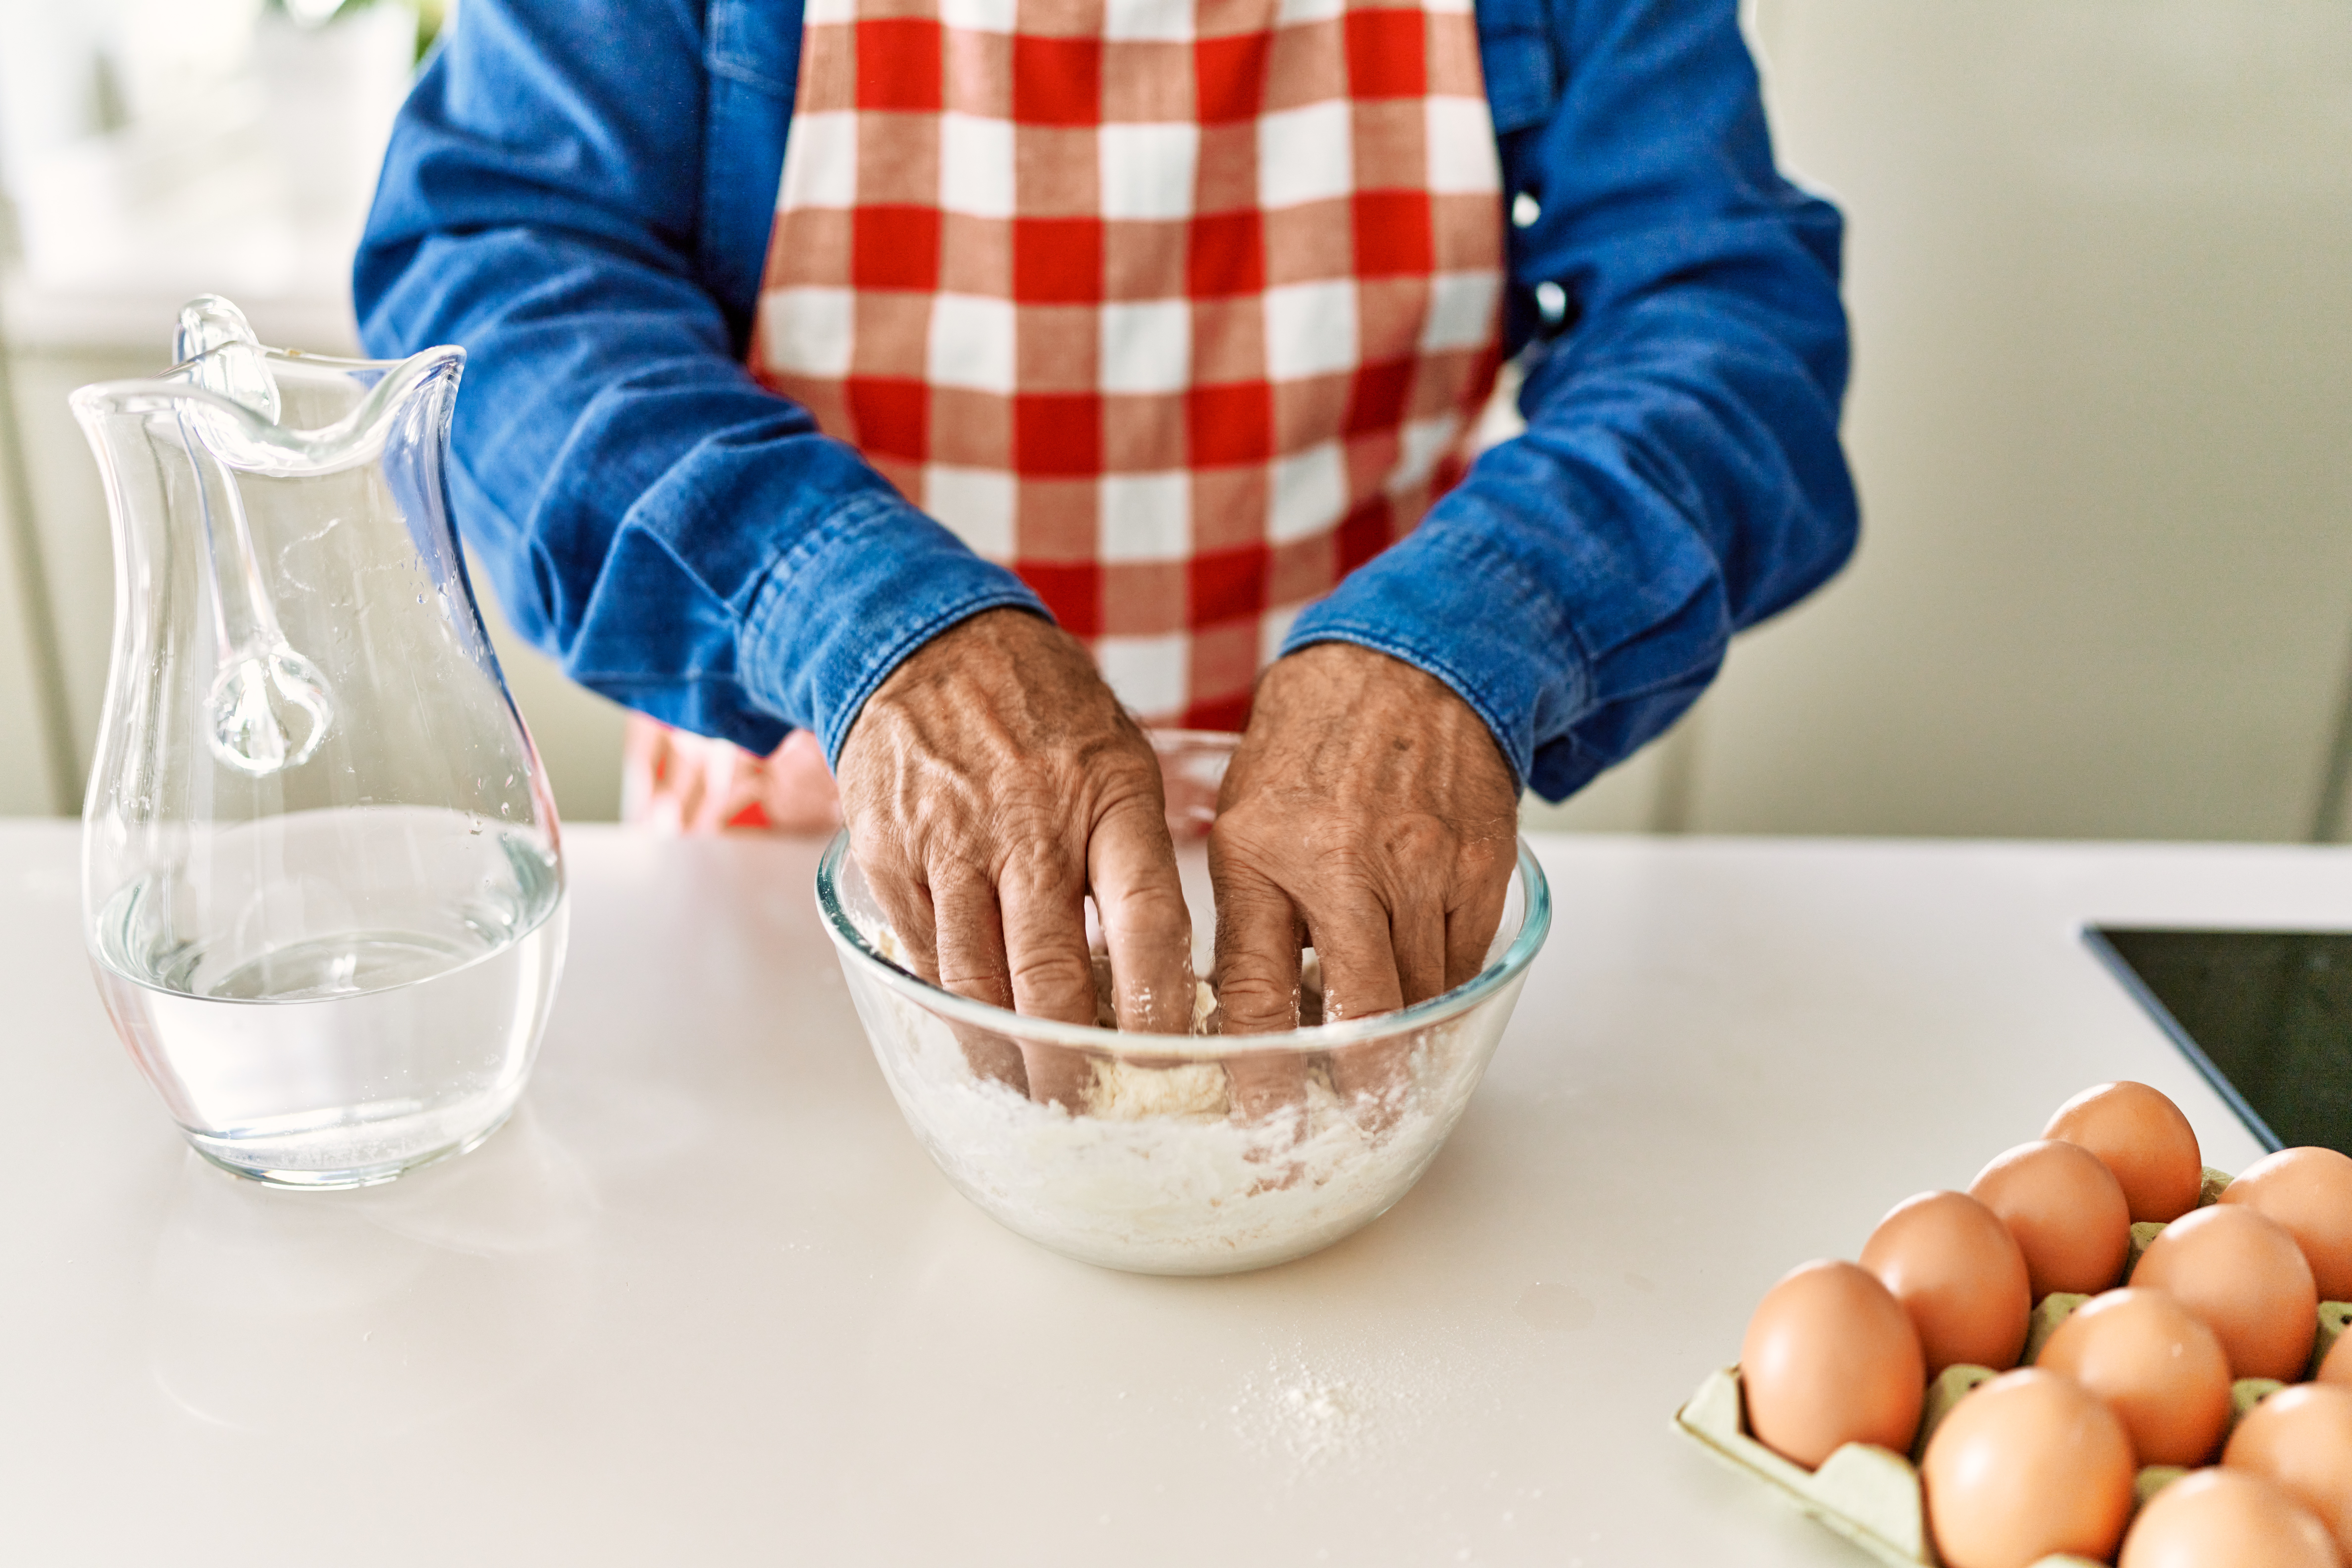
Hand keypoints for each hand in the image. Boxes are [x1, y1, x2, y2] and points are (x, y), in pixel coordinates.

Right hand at [836, 609, 1194, 1103]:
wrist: (923, 640)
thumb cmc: (1041, 708)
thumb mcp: (1116, 756)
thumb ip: (1135, 850)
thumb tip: (1157, 964)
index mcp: (1105, 797)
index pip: (1145, 916)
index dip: (1156, 1000)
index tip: (1168, 1061)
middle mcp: (1028, 825)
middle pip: (1050, 969)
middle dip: (1070, 1056)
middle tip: (1088, 1110)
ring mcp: (950, 843)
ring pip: (976, 977)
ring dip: (1003, 1049)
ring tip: (1028, 1094)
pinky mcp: (891, 856)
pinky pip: (925, 952)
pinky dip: (951, 1002)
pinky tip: (974, 1030)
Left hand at [1209, 643, 1518, 1109]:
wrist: (1407, 665)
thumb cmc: (1313, 745)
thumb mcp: (1246, 818)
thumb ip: (1249, 911)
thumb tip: (1251, 1013)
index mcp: (1263, 853)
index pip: (1255, 992)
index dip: (1262, 1071)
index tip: (1265, 1124)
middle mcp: (1343, 866)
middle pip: (1362, 1011)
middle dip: (1358, 1084)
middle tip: (1351, 1124)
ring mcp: (1420, 869)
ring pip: (1421, 997)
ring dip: (1404, 1042)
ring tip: (1387, 1069)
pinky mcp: (1477, 868)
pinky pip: (1461, 961)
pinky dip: (1440, 988)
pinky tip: (1422, 989)